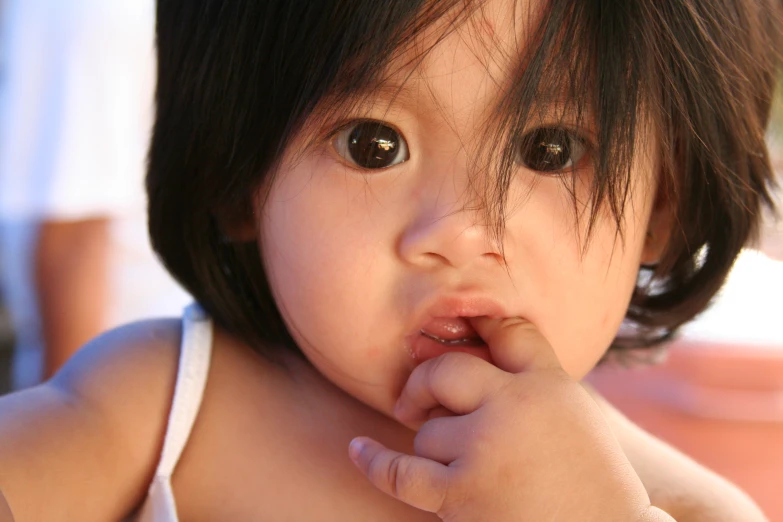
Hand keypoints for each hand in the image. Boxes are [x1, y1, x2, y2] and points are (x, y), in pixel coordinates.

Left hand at [349, 317, 673, 520]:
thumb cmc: (590, 480)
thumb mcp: (577, 415)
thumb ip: (533, 379)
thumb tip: (478, 342)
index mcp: (550, 384)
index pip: (510, 333)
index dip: (480, 322)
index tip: (456, 322)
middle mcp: (515, 406)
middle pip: (447, 370)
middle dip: (427, 384)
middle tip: (419, 400)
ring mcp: (486, 448)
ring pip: (428, 431)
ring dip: (438, 450)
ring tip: (470, 471)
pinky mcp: (463, 493)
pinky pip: (400, 472)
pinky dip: (375, 461)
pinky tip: (358, 449)